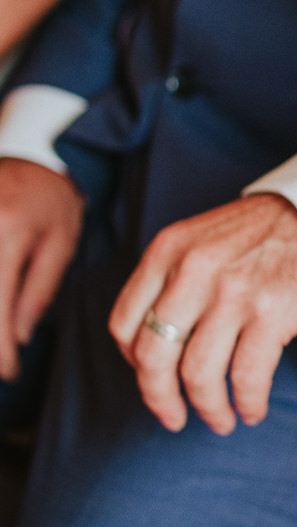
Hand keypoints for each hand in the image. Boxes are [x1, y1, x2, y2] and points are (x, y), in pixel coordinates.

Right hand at [0, 158, 82, 380]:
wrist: (25, 153)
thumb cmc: (48, 199)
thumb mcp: (59, 242)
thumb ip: (38, 290)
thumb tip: (17, 338)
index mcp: (5, 234)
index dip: (0, 349)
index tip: (9, 373)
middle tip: (1, 369)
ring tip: (2, 352)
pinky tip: (0, 319)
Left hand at [108, 195, 296, 434]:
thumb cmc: (270, 232)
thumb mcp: (204, 238)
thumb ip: (175, 278)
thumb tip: (158, 343)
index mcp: (168, 251)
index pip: (124, 324)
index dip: (134, 364)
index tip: (154, 379)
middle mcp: (193, 271)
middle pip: (154, 357)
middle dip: (160, 399)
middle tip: (174, 419)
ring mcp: (233, 293)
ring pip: (198, 374)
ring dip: (208, 409)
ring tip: (221, 421)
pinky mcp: (272, 313)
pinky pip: (247, 377)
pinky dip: (248, 403)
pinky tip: (253, 410)